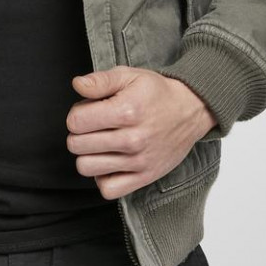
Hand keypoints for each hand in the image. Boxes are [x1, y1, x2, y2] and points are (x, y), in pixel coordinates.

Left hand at [66, 66, 217, 198]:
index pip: (75, 122)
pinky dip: (103, 178)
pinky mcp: (145, 177)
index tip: (88, 111)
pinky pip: (108, 189)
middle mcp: (132, 139)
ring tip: (100, 144)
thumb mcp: (129, 76)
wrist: (190, 110)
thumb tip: (77, 85)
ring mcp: (138, 161)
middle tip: (93, 127)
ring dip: (87, 155)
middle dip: (79, 133)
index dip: (76, 114)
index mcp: (126, 111)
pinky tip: (109, 162)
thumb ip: (100, 80)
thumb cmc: (156, 93)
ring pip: (87, 168)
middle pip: (77, 145)